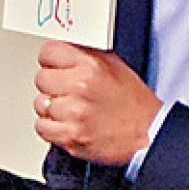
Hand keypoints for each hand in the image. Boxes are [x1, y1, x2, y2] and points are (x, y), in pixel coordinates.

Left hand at [33, 40, 160, 165]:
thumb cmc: (134, 103)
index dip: (50, 59)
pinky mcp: (70, 137)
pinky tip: (65, 123)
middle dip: (51, 84)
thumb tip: (63, 52)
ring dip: (51, 108)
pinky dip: (50, 127)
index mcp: (90, 66)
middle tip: (65, 90)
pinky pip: (41, 127)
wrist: (148, 134)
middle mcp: (80, 88)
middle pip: (41, 79)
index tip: (54, 65)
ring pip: (40, 104)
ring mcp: (73, 114)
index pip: (48, 53)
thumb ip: (86, 56)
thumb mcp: (114, 66)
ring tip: (69, 109)